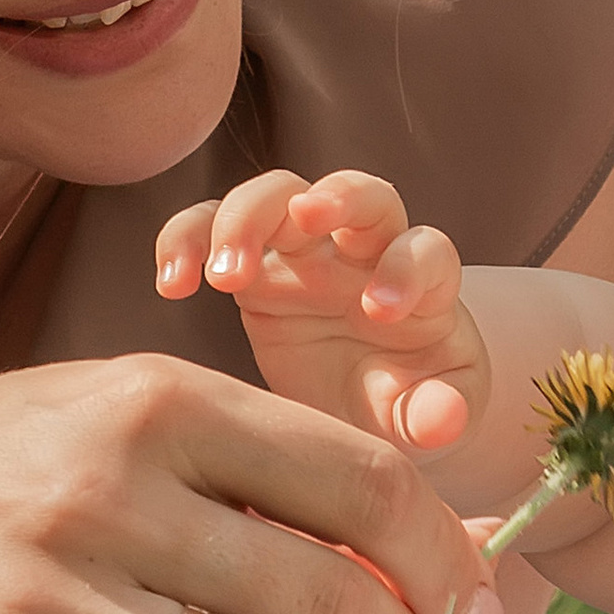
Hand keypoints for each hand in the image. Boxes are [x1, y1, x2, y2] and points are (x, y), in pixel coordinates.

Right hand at [0, 346, 508, 613]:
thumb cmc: (16, 484)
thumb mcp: (132, 421)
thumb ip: (282, 464)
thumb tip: (473, 538)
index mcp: (153, 402)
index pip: (365, 485)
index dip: (448, 561)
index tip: (477, 610)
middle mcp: (103, 496)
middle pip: (336, 604)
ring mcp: (47, 610)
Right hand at [156, 169, 491, 455]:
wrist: (357, 412)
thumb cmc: (403, 407)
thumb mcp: (426, 420)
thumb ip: (438, 416)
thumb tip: (441, 421)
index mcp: (423, 286)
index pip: (426, 250)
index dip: (408, 267)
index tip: (380, 313)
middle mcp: (365, 253)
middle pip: (358, 192)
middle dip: (334, 197)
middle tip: (304, 220)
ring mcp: (304, 252)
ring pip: (277, 193)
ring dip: (247, 217)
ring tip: (223, 277)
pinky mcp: (251, 266)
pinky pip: (211, 226)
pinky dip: (187, 237)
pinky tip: (172, 283)